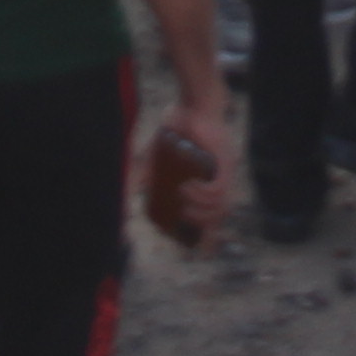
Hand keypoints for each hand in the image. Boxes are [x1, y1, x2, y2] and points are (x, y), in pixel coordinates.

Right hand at [155, 106, 237, 250]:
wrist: (192, 105)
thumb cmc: (177, 129)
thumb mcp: (157, 157)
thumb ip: (144, 176)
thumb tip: (130, 193)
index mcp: (208, 185)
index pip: (214, 219)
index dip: (208, 238)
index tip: (199, 249)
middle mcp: (220, 182)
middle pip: (217, 218)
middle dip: (198, 223)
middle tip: (181, 212)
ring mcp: (225, 173)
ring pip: (219, 206)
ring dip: (198, 206)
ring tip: (182, 194)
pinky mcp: (225, 163)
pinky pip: (218, 190)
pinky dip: (203, 194)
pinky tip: (189, 186)